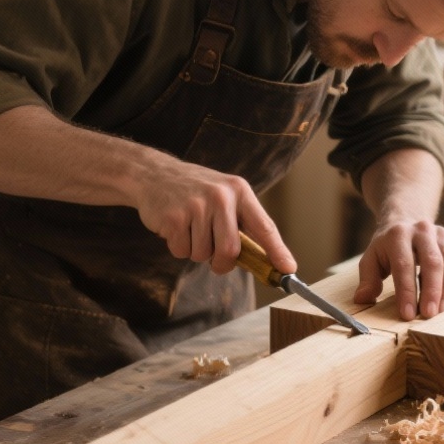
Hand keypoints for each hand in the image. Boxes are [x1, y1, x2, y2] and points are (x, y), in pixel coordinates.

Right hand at [136, 152, 294, 275]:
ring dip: (196, 251)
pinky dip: (178, 247)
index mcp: (239, 191)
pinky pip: (181, 251)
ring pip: (203, 255)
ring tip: (190, 228)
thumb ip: (241, 224)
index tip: (288, 270)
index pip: (264, 227)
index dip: (277, 251)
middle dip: (221, 264)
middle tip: (214, 258)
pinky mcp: (174, 217)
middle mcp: (221, 197)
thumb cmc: (195, 191)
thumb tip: (262, 261)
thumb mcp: (224, 197)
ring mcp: (196, 206)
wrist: (154, 174)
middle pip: (230, 251)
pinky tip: (175, 226)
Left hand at [354, 217, 443, 320]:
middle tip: (429, 314)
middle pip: (432, 262)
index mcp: (398, 235)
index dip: (406, 291)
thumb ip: (367, 280)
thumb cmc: (387, 247)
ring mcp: (441, 234)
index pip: (404, 265)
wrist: (407, 220)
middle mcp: (422, 230)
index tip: (407, 314)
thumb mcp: (371, 259)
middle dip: (432, 291)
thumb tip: (362, 299)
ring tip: (441, 310)